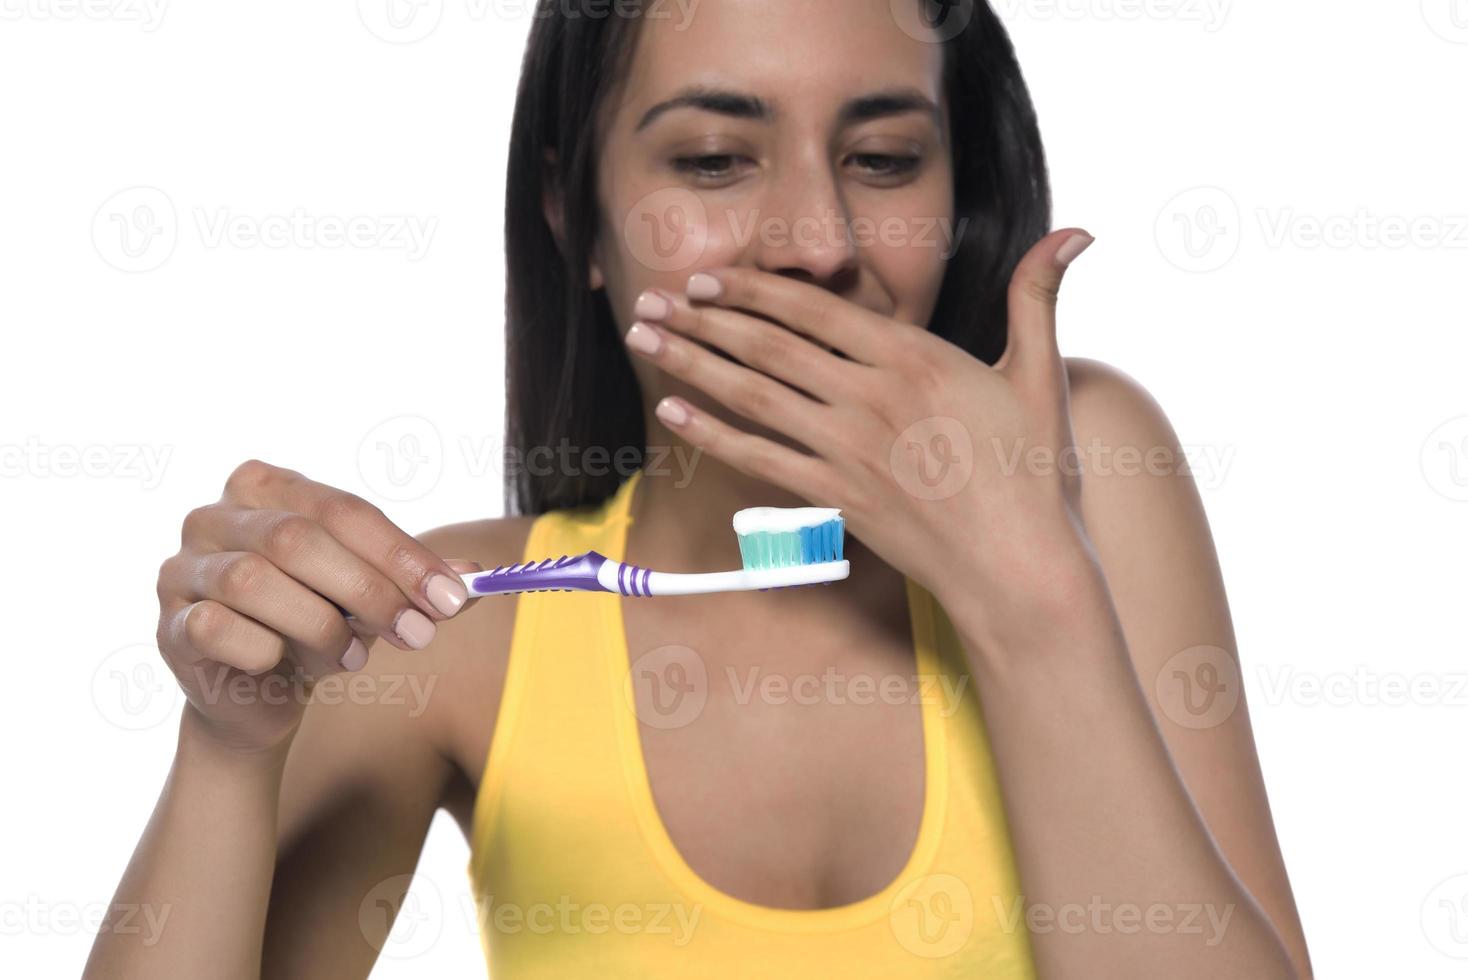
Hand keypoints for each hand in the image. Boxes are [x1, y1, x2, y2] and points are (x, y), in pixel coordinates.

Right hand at [155, 460, 479, 753]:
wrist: (258, 698)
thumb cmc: (318, 627)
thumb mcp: (376, 598)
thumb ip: (422, 584)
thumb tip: (476, 579)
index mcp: (268, 487)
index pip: (343, 510)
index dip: (401, 555)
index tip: (453, 597)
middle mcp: (215, 515)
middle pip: (297, 539)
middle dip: (368, 590)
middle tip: (419, 634)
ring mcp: (182, 567)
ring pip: (253, 581)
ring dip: (318, 626)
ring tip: (351, 657)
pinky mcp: (169, 625)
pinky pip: (217, 629)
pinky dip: (265, 651)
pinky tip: (284, 668)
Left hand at [623, 229, 1099, 635]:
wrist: (1021, 569)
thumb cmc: (1035, 474)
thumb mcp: (1041, 376)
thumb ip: (1038, 298)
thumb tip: (1079, 229)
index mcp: (914, 358)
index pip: (815, 310)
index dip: (753, 290)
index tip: (708, 277)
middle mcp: (871, 398)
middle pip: (769, 346)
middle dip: (702, 319)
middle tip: (650, 299)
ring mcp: (850, 451)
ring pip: (754, 396)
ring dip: (692, 364)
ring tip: (644, 341)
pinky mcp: (838, 498)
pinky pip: (761, 460)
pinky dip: (713, 436)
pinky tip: (673, 415)